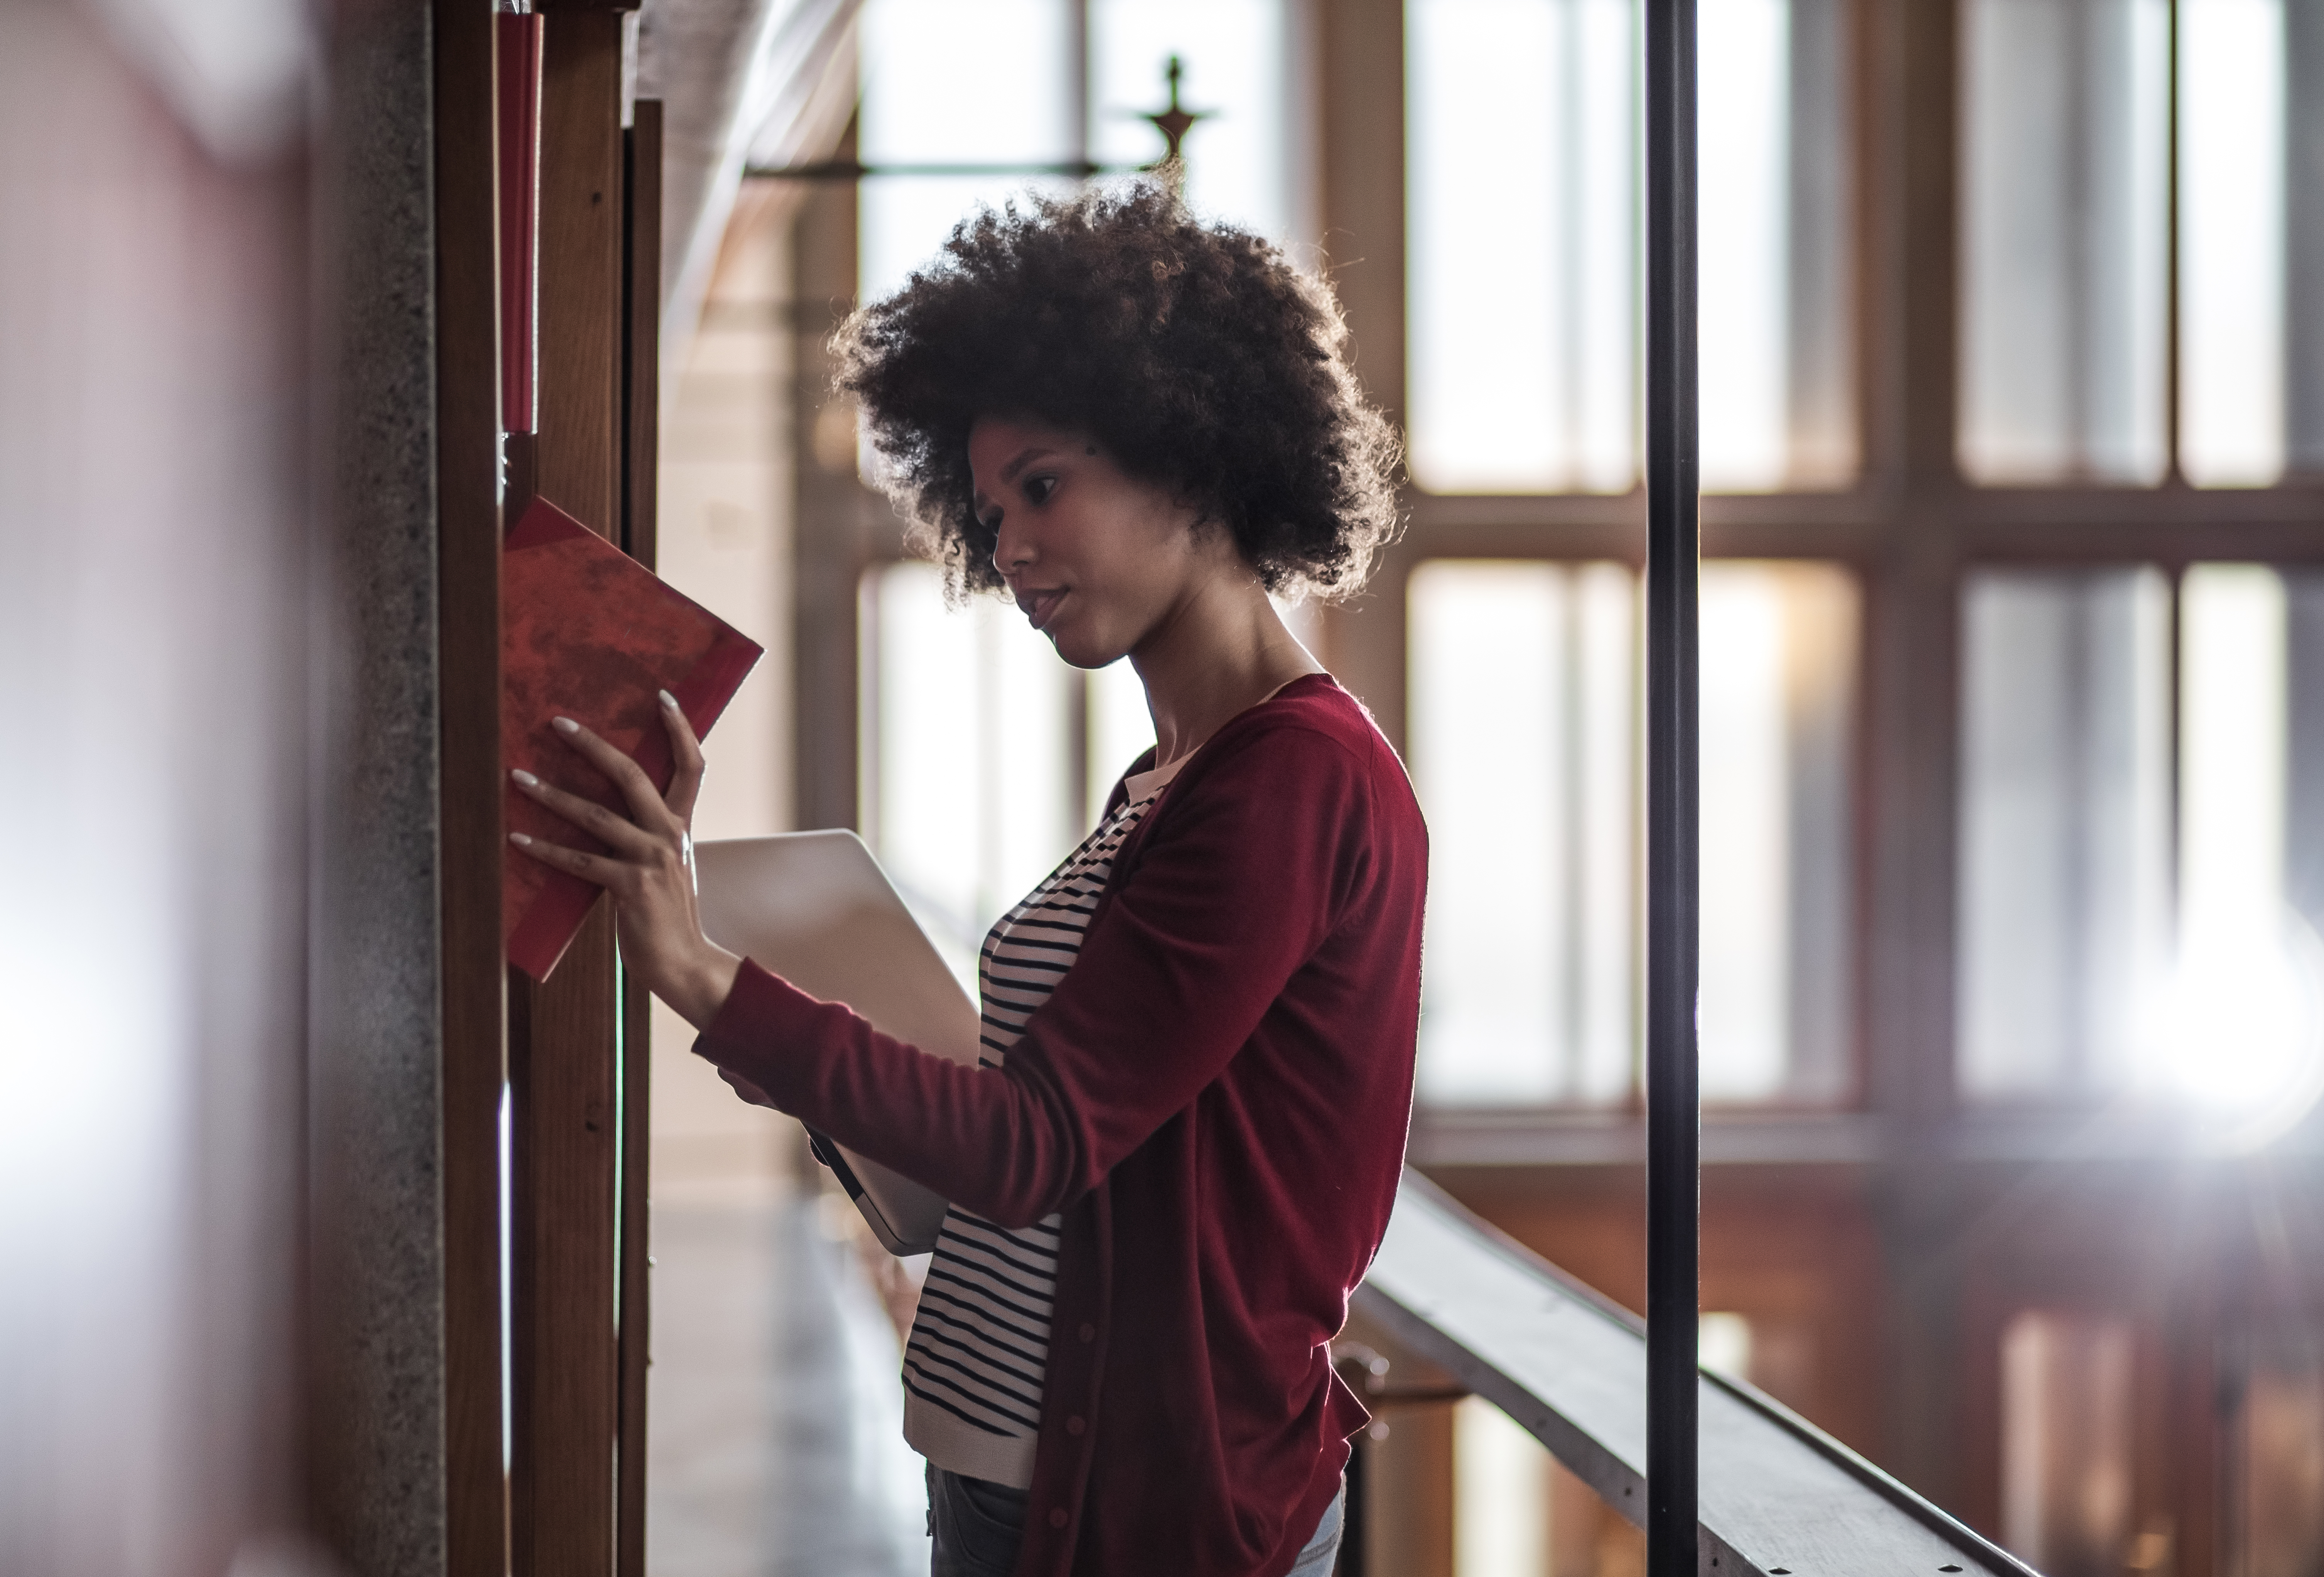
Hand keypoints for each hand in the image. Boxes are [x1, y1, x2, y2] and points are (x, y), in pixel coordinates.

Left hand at [507, 691, 743, 1028]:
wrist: (685, 962)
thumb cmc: (668, 916)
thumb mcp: (668, 866)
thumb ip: (648, 835)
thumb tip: (612, 809)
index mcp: (683, 825)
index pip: (693, 766)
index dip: (680, 729)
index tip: (662, 697)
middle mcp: (671, 834)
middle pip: (634, 773)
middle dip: (593, 745)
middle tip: (558, 723)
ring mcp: (652, 859)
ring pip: (596, 815)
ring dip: (552, 794)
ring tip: (518, 778)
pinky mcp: (630, 887)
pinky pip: (580, 861)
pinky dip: (546, 849)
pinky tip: (518, 839)